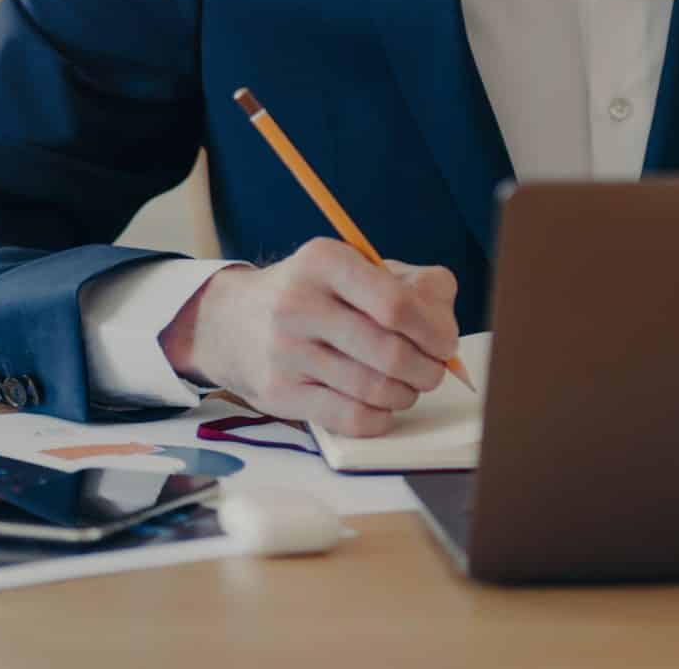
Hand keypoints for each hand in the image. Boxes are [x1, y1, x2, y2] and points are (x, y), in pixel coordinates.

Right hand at [157, 238, 458, 435]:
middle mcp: (300, 303)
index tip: (445, 343)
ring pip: (375, 389)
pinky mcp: (280, 393)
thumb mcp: (356, 268)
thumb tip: (445, 326)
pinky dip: (381, 418)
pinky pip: (351, 418)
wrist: (233, 322)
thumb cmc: (315, 295)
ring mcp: (286, 351)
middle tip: (432, 370)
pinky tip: (382, 405)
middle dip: (427, 369)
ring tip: (406, 385)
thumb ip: (414, 285)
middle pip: (390, 352)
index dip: (434, 331)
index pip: (396, 304)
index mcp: (325, 261)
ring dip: (406, 394)